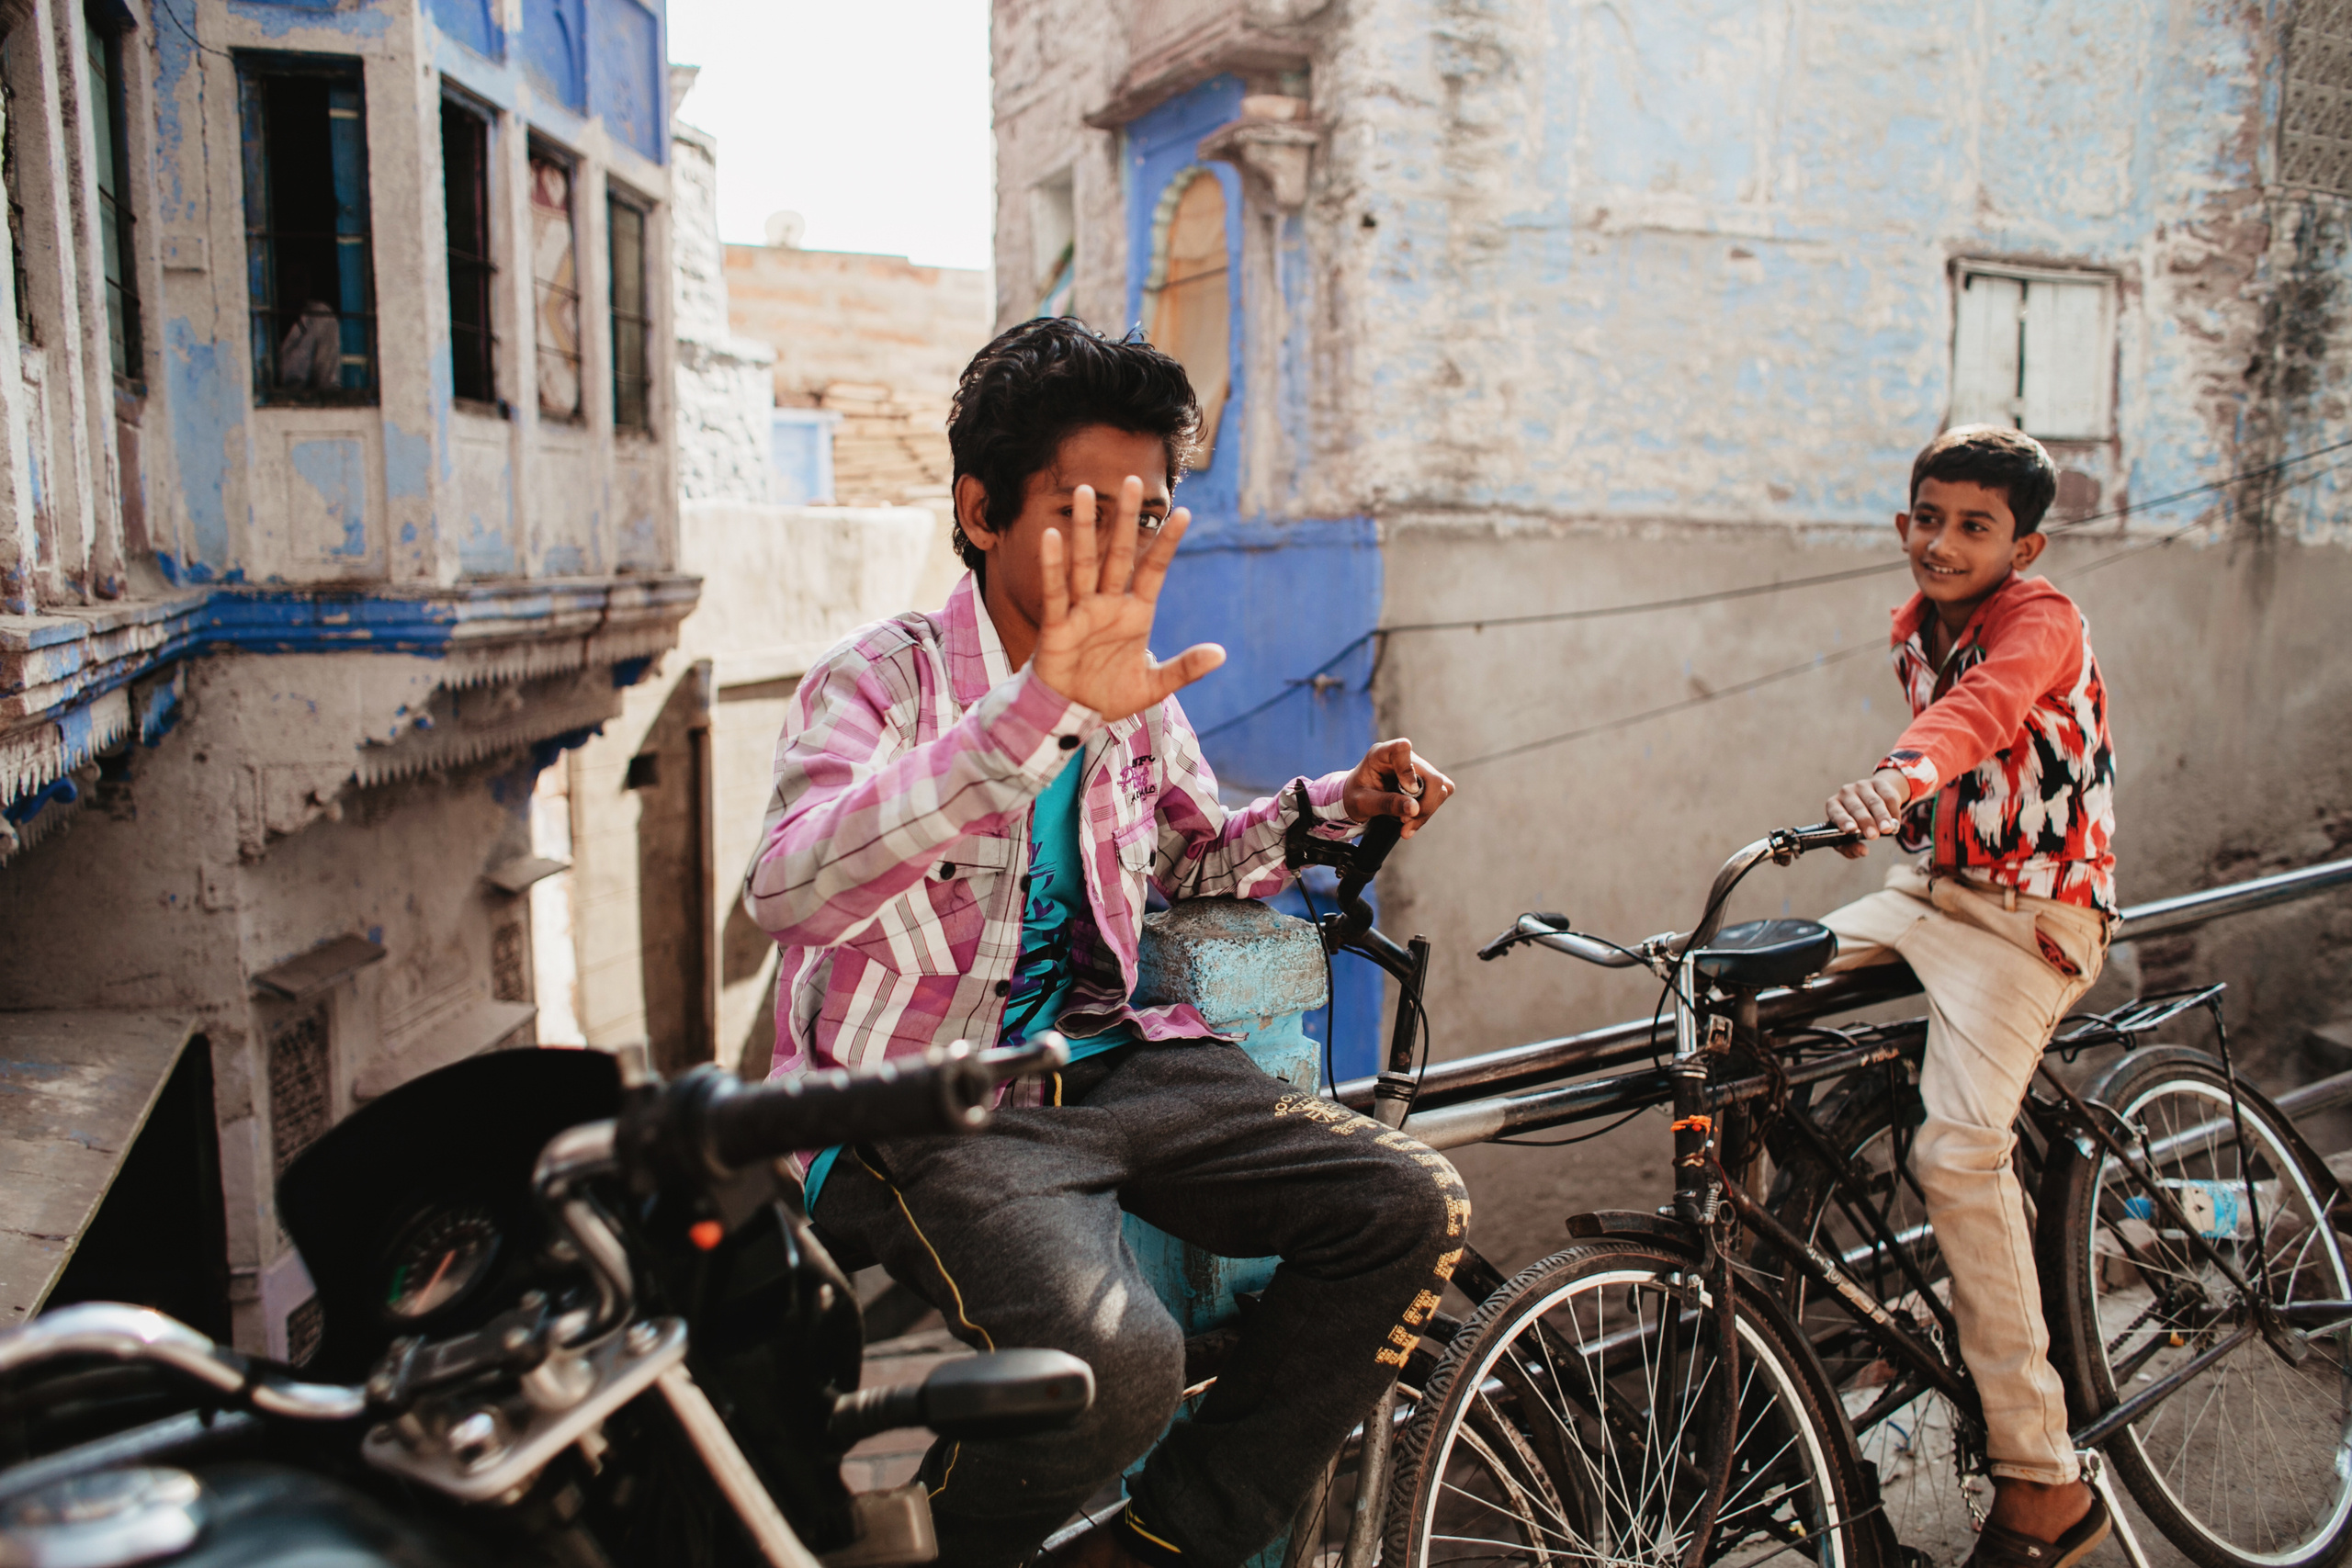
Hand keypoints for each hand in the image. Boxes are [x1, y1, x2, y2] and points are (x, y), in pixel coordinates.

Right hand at [1031, 477, 1225, 722]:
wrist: (1072, 715)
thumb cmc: (1109, 695)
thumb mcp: (1153, 687)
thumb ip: (1184, 669)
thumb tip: (1221, 654)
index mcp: (1136, 614)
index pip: (1154, 569)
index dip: (1167, 543)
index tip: (1183, 513)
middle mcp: (1109, 604)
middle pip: (1119, 553)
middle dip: (1126, 519)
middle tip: (1132, 482)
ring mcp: (1082, 611)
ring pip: (1085, 562)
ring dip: (1086, 528)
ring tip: (1086, 492)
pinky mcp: (1057, 625)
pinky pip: (1055, 590)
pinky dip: (1053, 565)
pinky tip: (1053, 536)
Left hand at [1343, 739, 1455, 838]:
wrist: (1356, 799)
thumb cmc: (1356, 796)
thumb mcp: (1364, 803)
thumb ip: (1387, 804)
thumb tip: (1415, 809)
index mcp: (1382, 754)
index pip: (1402, 749)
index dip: (1407, 770)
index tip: (1407, 790)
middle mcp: (1404, 757)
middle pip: (1432, 777)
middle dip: (1424, 805)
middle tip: (1405, 822)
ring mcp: (1418, 768)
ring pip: (1440, 788)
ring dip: (1426, 811)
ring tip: (1406, 826)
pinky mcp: (1425, 780)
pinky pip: (1439, 795)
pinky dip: (1428, 812)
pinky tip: (1412, 822)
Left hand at [1825, 769, 1909, 858]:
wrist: (1874, 801)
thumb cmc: (1857, 823)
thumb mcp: (1849, 836)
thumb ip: (1850, 848)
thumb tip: (1862, 852)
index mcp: (1834, 806)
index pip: (1836, 812)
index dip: (1843, 821)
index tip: (1851, 830)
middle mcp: (1846, 793)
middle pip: (1857, 808)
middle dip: (1866, 822)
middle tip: (1873, 836)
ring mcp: (1862, 786)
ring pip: (1873, 802)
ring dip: (1881, 817)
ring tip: (1887, 829)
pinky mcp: (1879, 783)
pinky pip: (1888, 796)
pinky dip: (1893, 810)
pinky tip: (1896, 821)